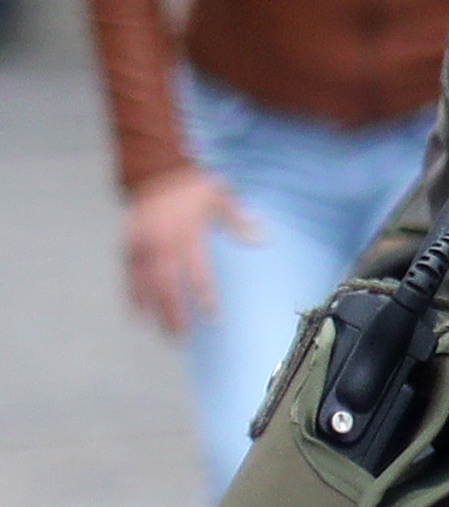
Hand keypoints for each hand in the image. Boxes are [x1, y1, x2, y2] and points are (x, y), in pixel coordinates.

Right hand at [124, 166, 255, 335]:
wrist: (156, 169)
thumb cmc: (193, 186)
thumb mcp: (221, 198)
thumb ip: (239, 220)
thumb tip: (262, 238)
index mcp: (188, 235)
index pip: (198, 274)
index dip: (204, 298)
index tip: (211, 319)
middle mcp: (163, 244)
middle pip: (167, 287)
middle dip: (173, 313)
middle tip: (179, 337)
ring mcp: (142, 245)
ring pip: (144, 284)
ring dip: (152, 310)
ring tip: (159, 331)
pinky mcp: (127, 243)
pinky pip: (128, 274)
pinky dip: (131, 293)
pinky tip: (135, 311)